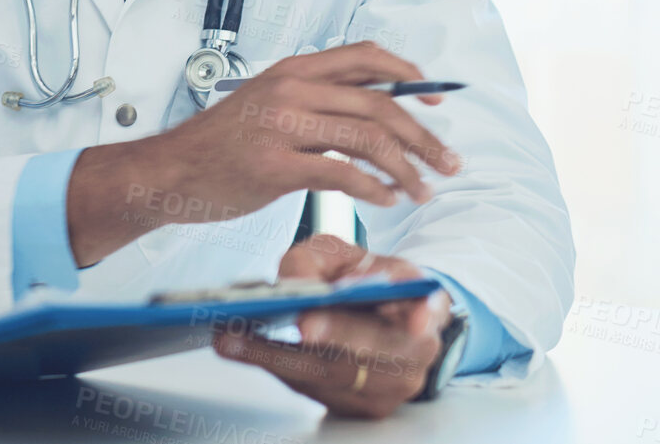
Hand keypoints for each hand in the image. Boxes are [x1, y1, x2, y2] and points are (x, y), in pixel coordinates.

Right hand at [150, 41, 461, 221]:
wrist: (170, 170)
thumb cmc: (220, 144)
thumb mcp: (268, 104)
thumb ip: (316, 102)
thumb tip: (377, 109)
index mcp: (293, 71)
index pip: (366, 57)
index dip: (410, 76)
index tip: (436, 101)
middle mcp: (290, 91)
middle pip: (379, 104)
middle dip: (424, 137)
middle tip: (447, 163)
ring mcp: (281, 126)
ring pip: (368, 139)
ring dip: (407, 168)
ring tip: (421, 190)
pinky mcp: (275, 165)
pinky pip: (342, 173)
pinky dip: (375, 190)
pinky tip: (385, 200)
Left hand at [213, 234, 452, 417]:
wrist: (371, 316)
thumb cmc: (359, 279)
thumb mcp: (341, 254)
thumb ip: (318, 260)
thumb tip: (294, 283)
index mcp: (426, 303)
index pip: (426, 311)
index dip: (419, 315)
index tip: (407, 317)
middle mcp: (417, 351)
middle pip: (376, 352)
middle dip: (335, 334)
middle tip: (297, 320)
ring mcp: (391, 386)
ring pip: (336, 377)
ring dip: (280, 357)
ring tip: (233, 337)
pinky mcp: (360, 406)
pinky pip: (316, 390)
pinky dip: (276, 368)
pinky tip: (242, 349)